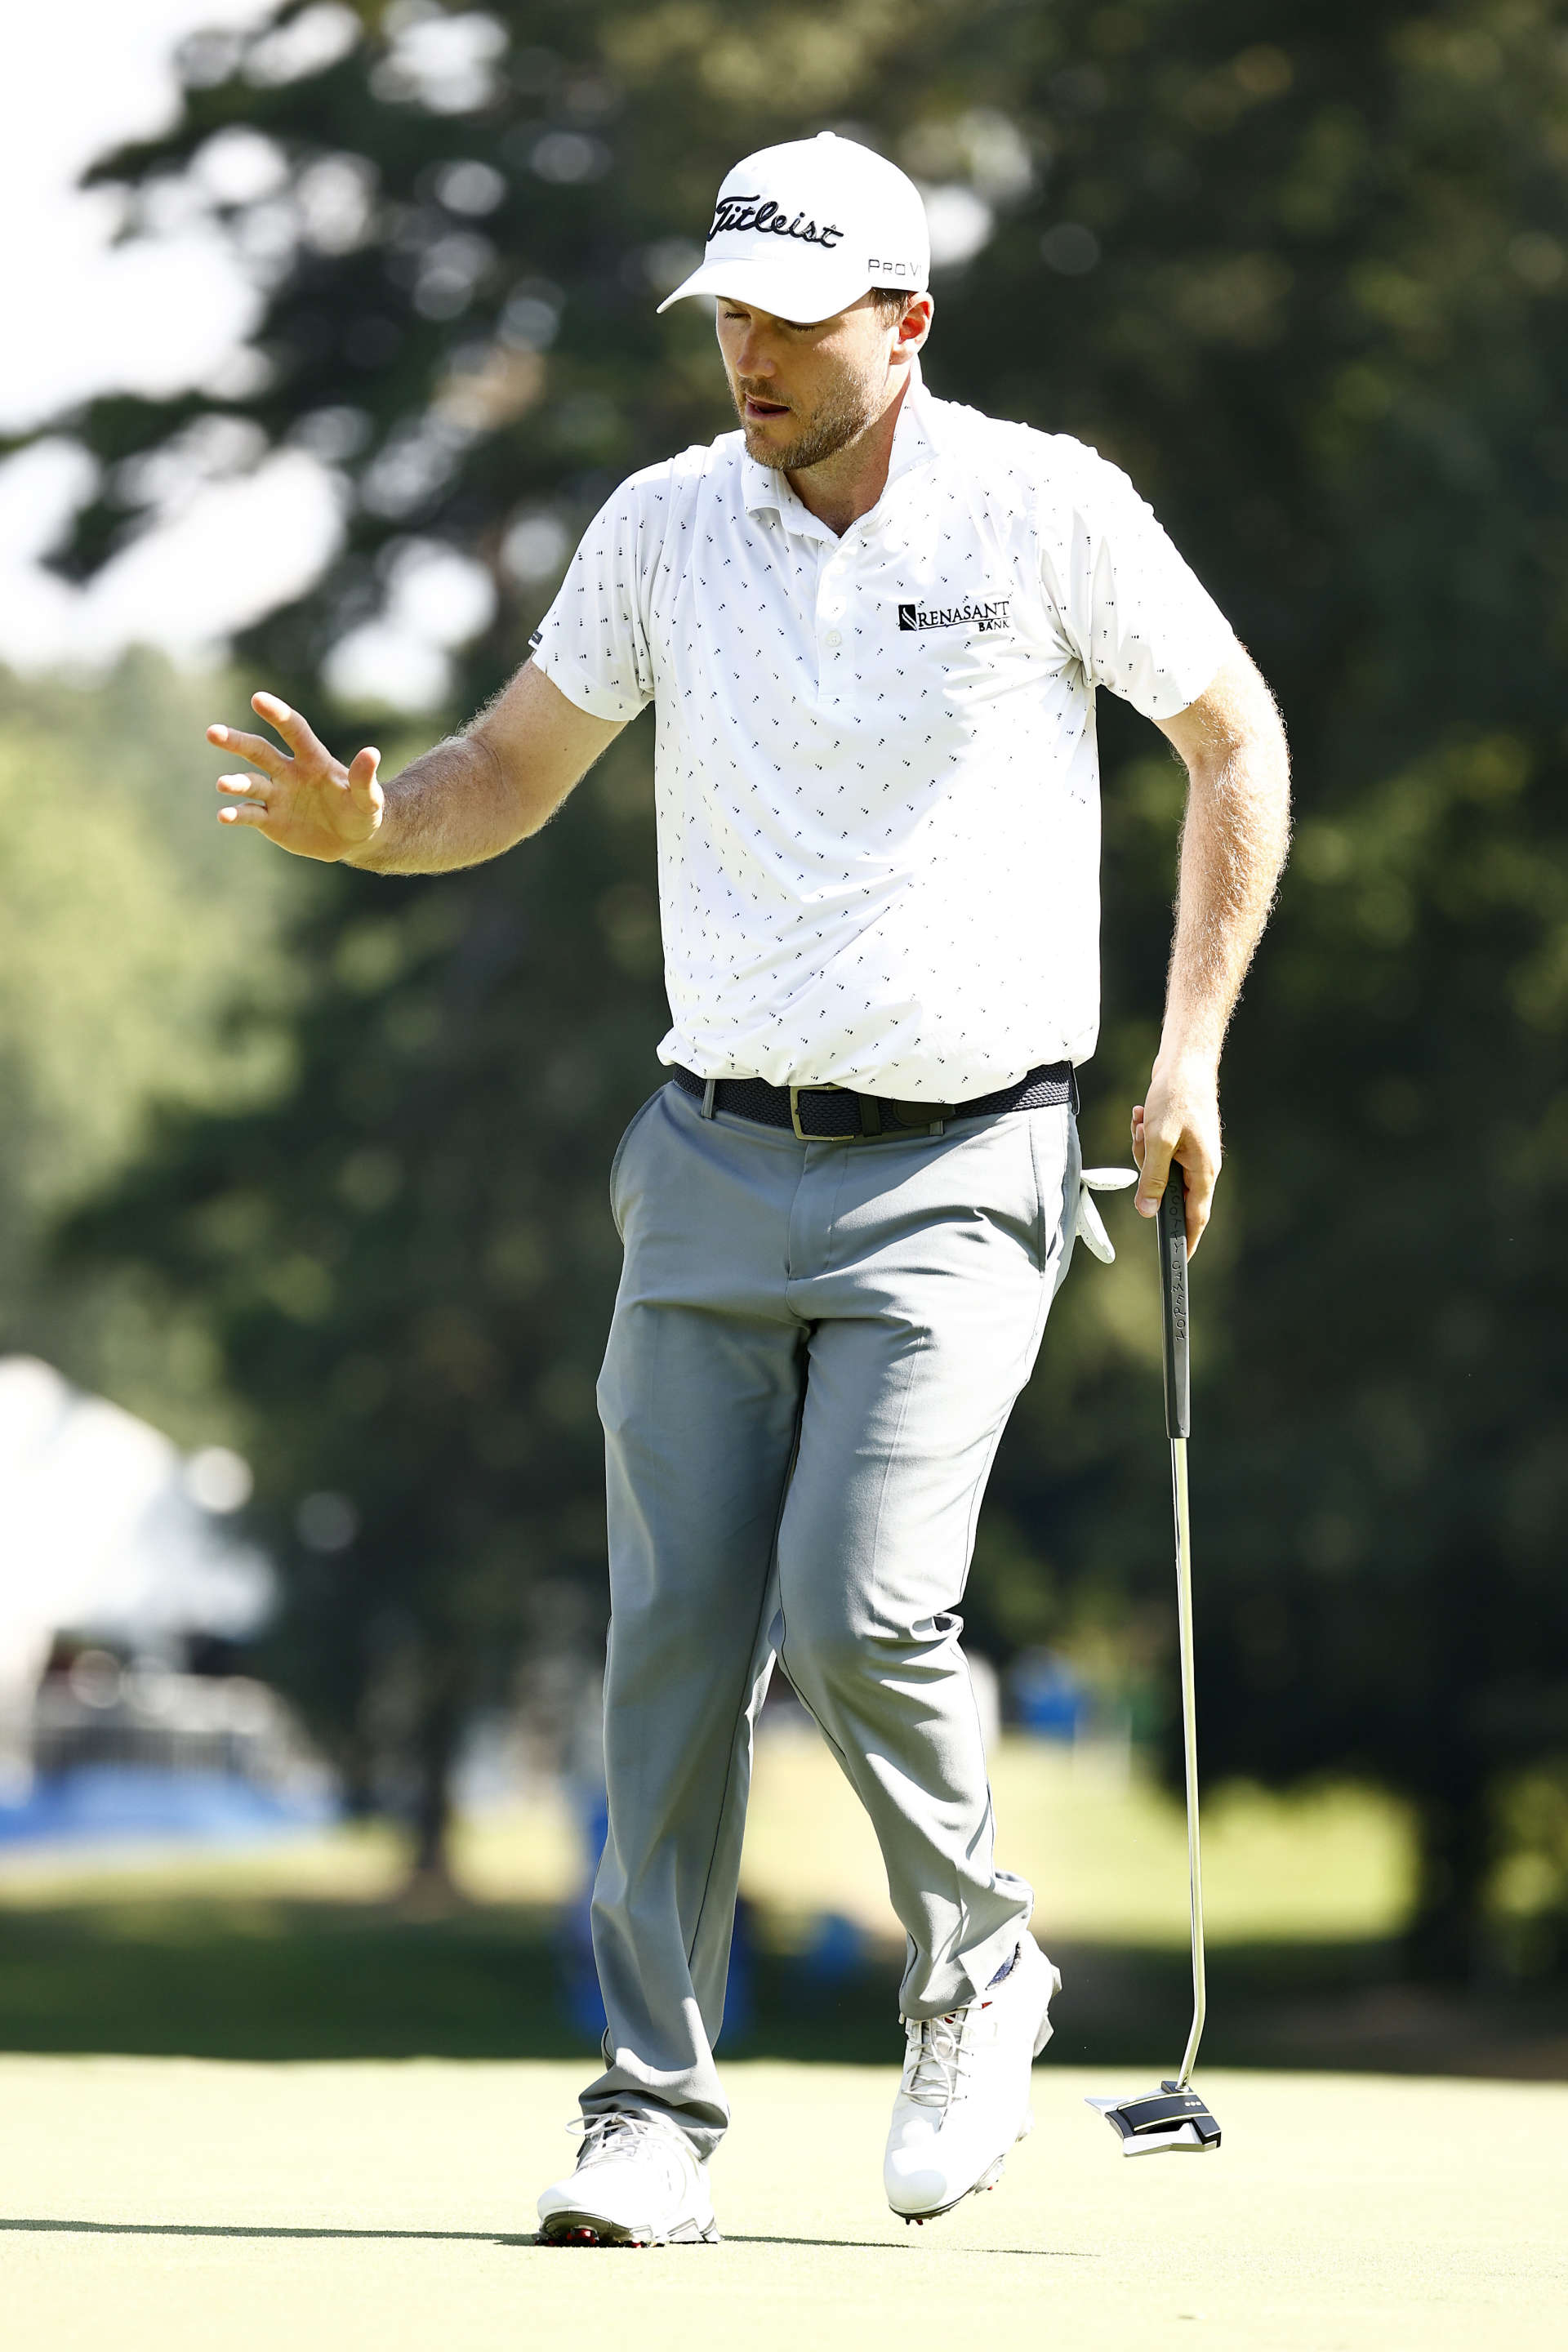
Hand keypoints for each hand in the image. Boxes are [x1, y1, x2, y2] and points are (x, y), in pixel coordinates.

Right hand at [208, 693, 382, 862]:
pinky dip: (236, 814)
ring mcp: (277, 796)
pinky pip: (249, 814)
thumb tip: (371, 752)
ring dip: (235, 782)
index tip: (258, 699)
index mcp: (313, 760)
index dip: (278, 715)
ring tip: (222, 784)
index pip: (293, 731)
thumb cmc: (362, 812)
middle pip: (259, 751)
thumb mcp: (369, 799)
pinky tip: (224, 816)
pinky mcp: (270, 820)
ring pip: (250, 783)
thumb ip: (365, 778)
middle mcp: (289, 773)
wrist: (352, 839)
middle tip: (213, 733)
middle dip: (236, 742)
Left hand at [1131, 1055, 1220, 1255]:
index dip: (1188, 1240)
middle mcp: (1201, 1166)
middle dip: (1148, 1173)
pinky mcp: (1180, 1140)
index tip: (1180, 1260)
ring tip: (1144, 1121)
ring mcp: (1191, 1153)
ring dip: (1143, 1149)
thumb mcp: (1158, 1141)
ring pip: (1158, 1170)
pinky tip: (1143, 1116)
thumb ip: (1153, 1178)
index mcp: (1204, 1171)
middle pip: (1168, 1191)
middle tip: (1143, 1142)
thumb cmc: (1176, 1097)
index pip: (1196, 1217)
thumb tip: (1147, 1211)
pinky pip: (1156, 1152)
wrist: (1184, 1062)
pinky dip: (1145, 1137)